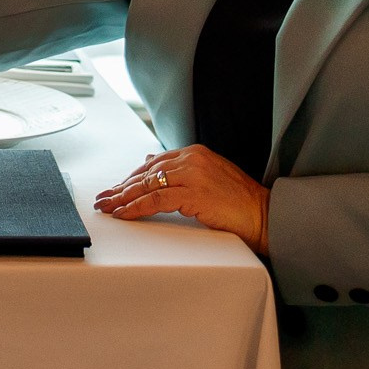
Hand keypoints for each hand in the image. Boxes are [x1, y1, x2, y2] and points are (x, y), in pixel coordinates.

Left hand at [94, 145, 270, 254]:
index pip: (153, 164)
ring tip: (108, 208)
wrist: (264, 215)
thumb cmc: (239, 201)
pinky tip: (124, 214)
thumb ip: (180, 169)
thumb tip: (149, 161)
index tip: (115, 189)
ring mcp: (193, 175)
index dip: (131, 178)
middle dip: (121, 188)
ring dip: (123, 198)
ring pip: (147, 185)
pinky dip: (136, 208)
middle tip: (103, 199)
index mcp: (195, 153)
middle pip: (146, 173)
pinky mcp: (194, 193)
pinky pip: (155, 200)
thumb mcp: (208, 177)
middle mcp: (192, 159)